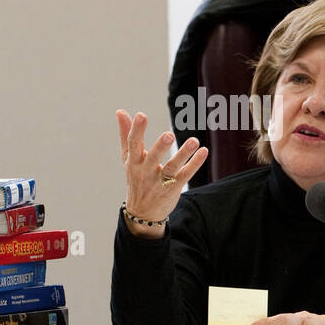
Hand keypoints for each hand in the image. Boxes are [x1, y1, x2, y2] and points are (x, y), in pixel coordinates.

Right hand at [117, 109, 208, 236]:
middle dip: (160, 147)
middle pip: (153, 158)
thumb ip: (126, 135)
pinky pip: (185, 175)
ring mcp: (160, 181)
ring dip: (183, 154)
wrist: (142, 213)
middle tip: (169, 134)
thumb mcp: (128, 159)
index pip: (133, 145)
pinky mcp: (174, 188)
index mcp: (133, 162)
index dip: (137, 130)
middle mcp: (146, 172)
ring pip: (172, 167)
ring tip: (194, 141)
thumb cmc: (135, 179)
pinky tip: (203, 151)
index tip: (141, 115)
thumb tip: (120, 111)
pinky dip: (194, 164)